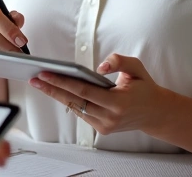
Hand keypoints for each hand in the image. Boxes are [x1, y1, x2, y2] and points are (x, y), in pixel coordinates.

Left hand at [29, 53, 170, 135]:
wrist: (156, 113)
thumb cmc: (145, 88)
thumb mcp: (137, 68)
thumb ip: (119, 61)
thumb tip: (98, 67)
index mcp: (118, 102)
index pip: (83, 91)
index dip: (62, 82)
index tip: (45, 74)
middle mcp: (110, 117)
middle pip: (74, 101)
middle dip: (52, 89)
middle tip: (35, 78)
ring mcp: (105, 126)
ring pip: (75, 108)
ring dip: (57, 95)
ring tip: (41, 82)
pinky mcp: (103, 129)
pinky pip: (82, 113)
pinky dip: (69, 101)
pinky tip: (56, 90)